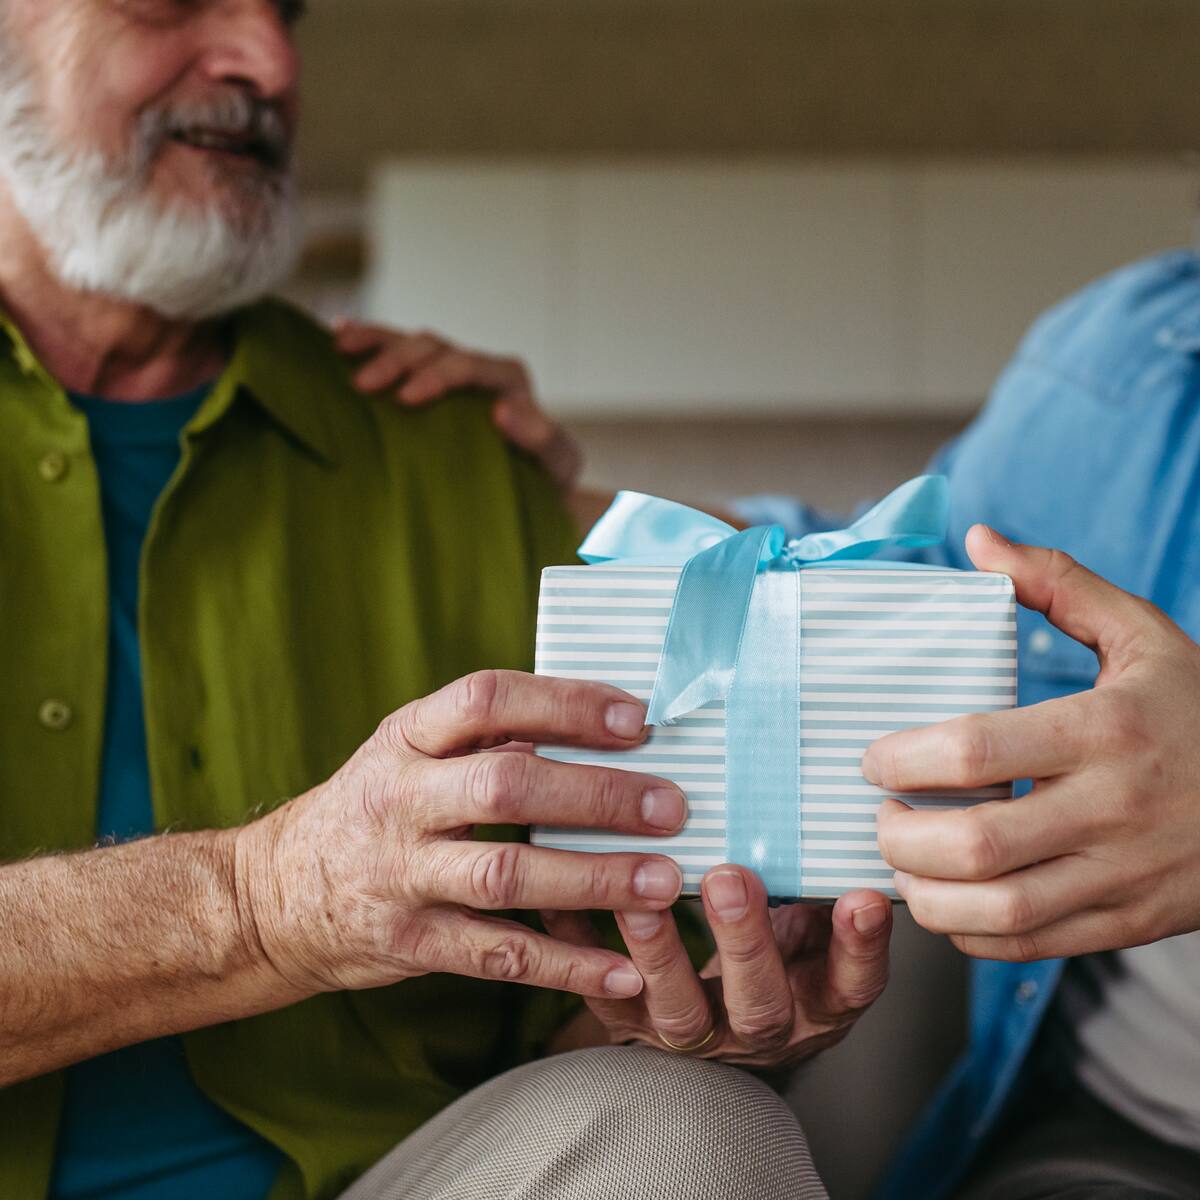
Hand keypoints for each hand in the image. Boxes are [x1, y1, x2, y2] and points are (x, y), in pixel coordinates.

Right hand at [234, 671, 689, 998]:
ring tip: (663, 880)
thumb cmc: (371, 807)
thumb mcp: (406, 753)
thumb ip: (483, 740)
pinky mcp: (410, 943)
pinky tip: (623, 972)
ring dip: (592, 880)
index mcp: (405, 738)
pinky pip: (497, 956)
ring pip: (506, 876)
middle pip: (505, 788)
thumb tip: (598, 725)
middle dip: (596, 795)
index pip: (485, 700)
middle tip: (670, 804)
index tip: (635, 718)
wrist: (276, 894)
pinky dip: (565, 966)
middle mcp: (398, 801)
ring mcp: (400, 875)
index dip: (562, 703)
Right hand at [333, 319, 581, 489]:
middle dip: (396, 359)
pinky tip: (336, 336)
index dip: (436, 375)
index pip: (468, 364)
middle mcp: (476, 367)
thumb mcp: (558, 463)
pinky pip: (396, 352)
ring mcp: (448, 372)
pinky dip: (369, 340)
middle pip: (432, 347)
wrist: (533, 487)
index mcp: (507, 379)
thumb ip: (543, 438)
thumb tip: (503, 412)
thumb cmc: (546, 479)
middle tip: (362, 384)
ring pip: (409, 341)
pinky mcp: (425, 383)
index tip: (406, 399)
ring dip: (374, 340)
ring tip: (339, 344)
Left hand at [544, 868, 890, 1068]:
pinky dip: (579, 945)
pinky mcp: (630, 1023)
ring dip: (660, 953)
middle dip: (745, 942)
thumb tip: (820, 803)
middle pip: (760, 1004)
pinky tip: (562, 902)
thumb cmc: (776, 946)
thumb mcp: (809, 923)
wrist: (719, 1016)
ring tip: (643, 901)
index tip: (857, 898)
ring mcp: (694, 1033)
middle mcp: (761, 1028)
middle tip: (732, 879)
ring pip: (678, 1012)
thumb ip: (813, 883)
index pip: (852, 984)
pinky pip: (602, 992)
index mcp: (818, 1000)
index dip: (859, 947)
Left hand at [864, 525, 1199, 961]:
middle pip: (978, 845)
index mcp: (1105, 729)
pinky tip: (947, 900)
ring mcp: (1124, 873)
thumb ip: (1058, 584)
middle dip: (902, 837)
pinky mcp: (1130, 920)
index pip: (978, 751)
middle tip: (880, 814)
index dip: (904, 760)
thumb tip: (978, 541)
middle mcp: (1113, 807)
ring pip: (1000, 909)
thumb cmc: (1197, 710)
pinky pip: (1032, 945)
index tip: (873, 759)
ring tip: (902, 861)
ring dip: (926, 894)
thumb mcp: (1142, 634)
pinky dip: (971, 932)